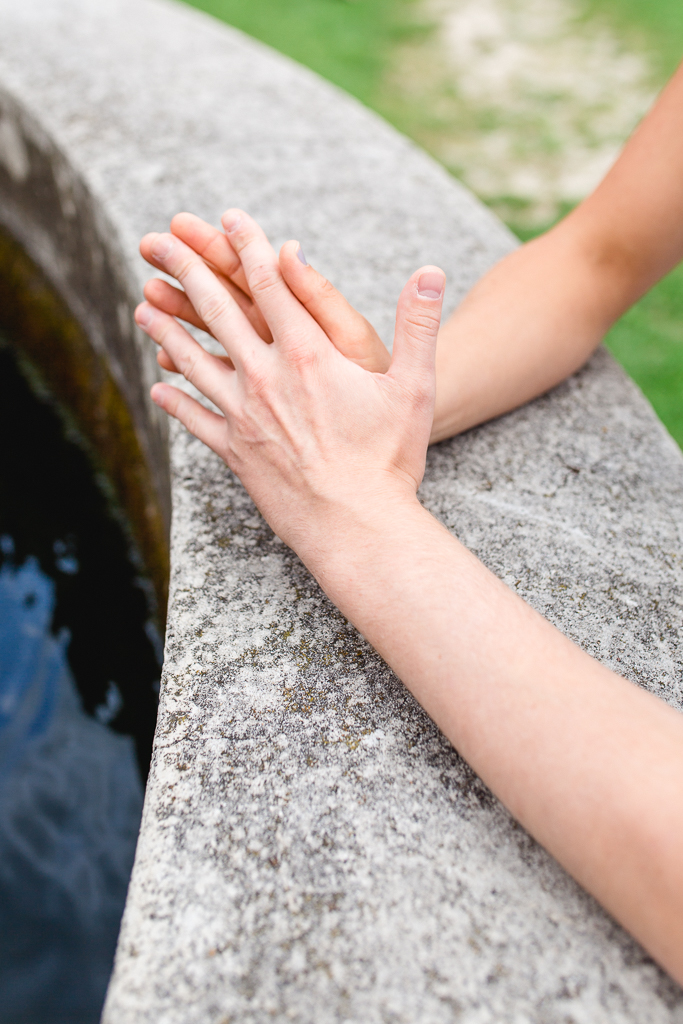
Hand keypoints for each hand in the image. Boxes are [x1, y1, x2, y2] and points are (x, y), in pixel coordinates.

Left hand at [136, 209, 444, 561]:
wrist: (355, 526)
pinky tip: (159, 386)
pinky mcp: (235, 452)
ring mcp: (244, 415)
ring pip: (194, 360)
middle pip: (217, 310)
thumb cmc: (389, 460)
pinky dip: (174, 400)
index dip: (247, 244)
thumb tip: (431, 270)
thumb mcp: (415, 387)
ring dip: (166, 328)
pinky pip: (196, 419)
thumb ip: (419, 325)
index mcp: (307, 354)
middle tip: (159, 239)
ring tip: (144, 304)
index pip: (271, 283)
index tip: (228, 216)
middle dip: (187, 268)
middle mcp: (266, 377)